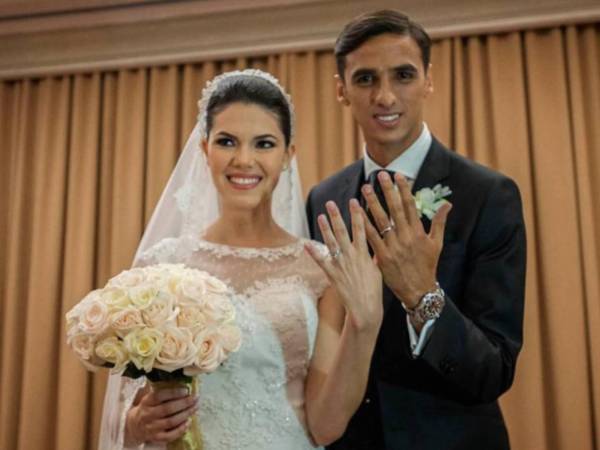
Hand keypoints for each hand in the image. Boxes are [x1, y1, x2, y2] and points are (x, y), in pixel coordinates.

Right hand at [125, 385, 197, 445]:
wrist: (134, 427)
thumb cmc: (147, 408)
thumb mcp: (149, 397)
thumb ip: (161, 390)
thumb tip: (180, 380)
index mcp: (146, 402)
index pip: (159, 396)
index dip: (173, 393)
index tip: (186, 390)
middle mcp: (148, 415)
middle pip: (167, 409)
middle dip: (184, 403)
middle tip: (195, 398)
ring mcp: (152, 428)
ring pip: (170, 422)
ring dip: (185, 414)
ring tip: (195, 407)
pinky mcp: (156, 438)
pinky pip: (170, 435)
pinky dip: (181, 429)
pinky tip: (188, 422)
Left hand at [306, 199, 382, 332]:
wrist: (365, 308)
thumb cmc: (373, 291)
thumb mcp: (378, 271)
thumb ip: (375, 258)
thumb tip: (379, 248)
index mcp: (364, 254)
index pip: (361, 229)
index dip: (357, 214)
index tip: (354, 201)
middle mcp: (351, 256)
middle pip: (343, 232)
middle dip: (336, 216)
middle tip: (330, 203)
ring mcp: (341, 265)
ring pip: (331, 243)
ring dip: (325, 228)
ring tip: (320, 216)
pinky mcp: (332, 274)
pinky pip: (321, 261)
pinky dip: (313, 253)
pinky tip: (306, 244)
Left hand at [361, 172, 450, 308]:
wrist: (418, 291)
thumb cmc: (428, 266)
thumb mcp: (437, 244)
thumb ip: (440, 223)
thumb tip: (448, 204)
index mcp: (419, 232)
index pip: (410, 205)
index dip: (404, 189)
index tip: (398, 175)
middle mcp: (405, 237)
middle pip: (394, 209)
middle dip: (387, 191)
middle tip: (379, 175)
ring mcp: (393, 247)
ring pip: (381, 220)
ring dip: (372, 203)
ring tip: (365, 188)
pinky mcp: (382, 257)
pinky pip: (371, 238)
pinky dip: (364, 225)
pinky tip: (356, 213)